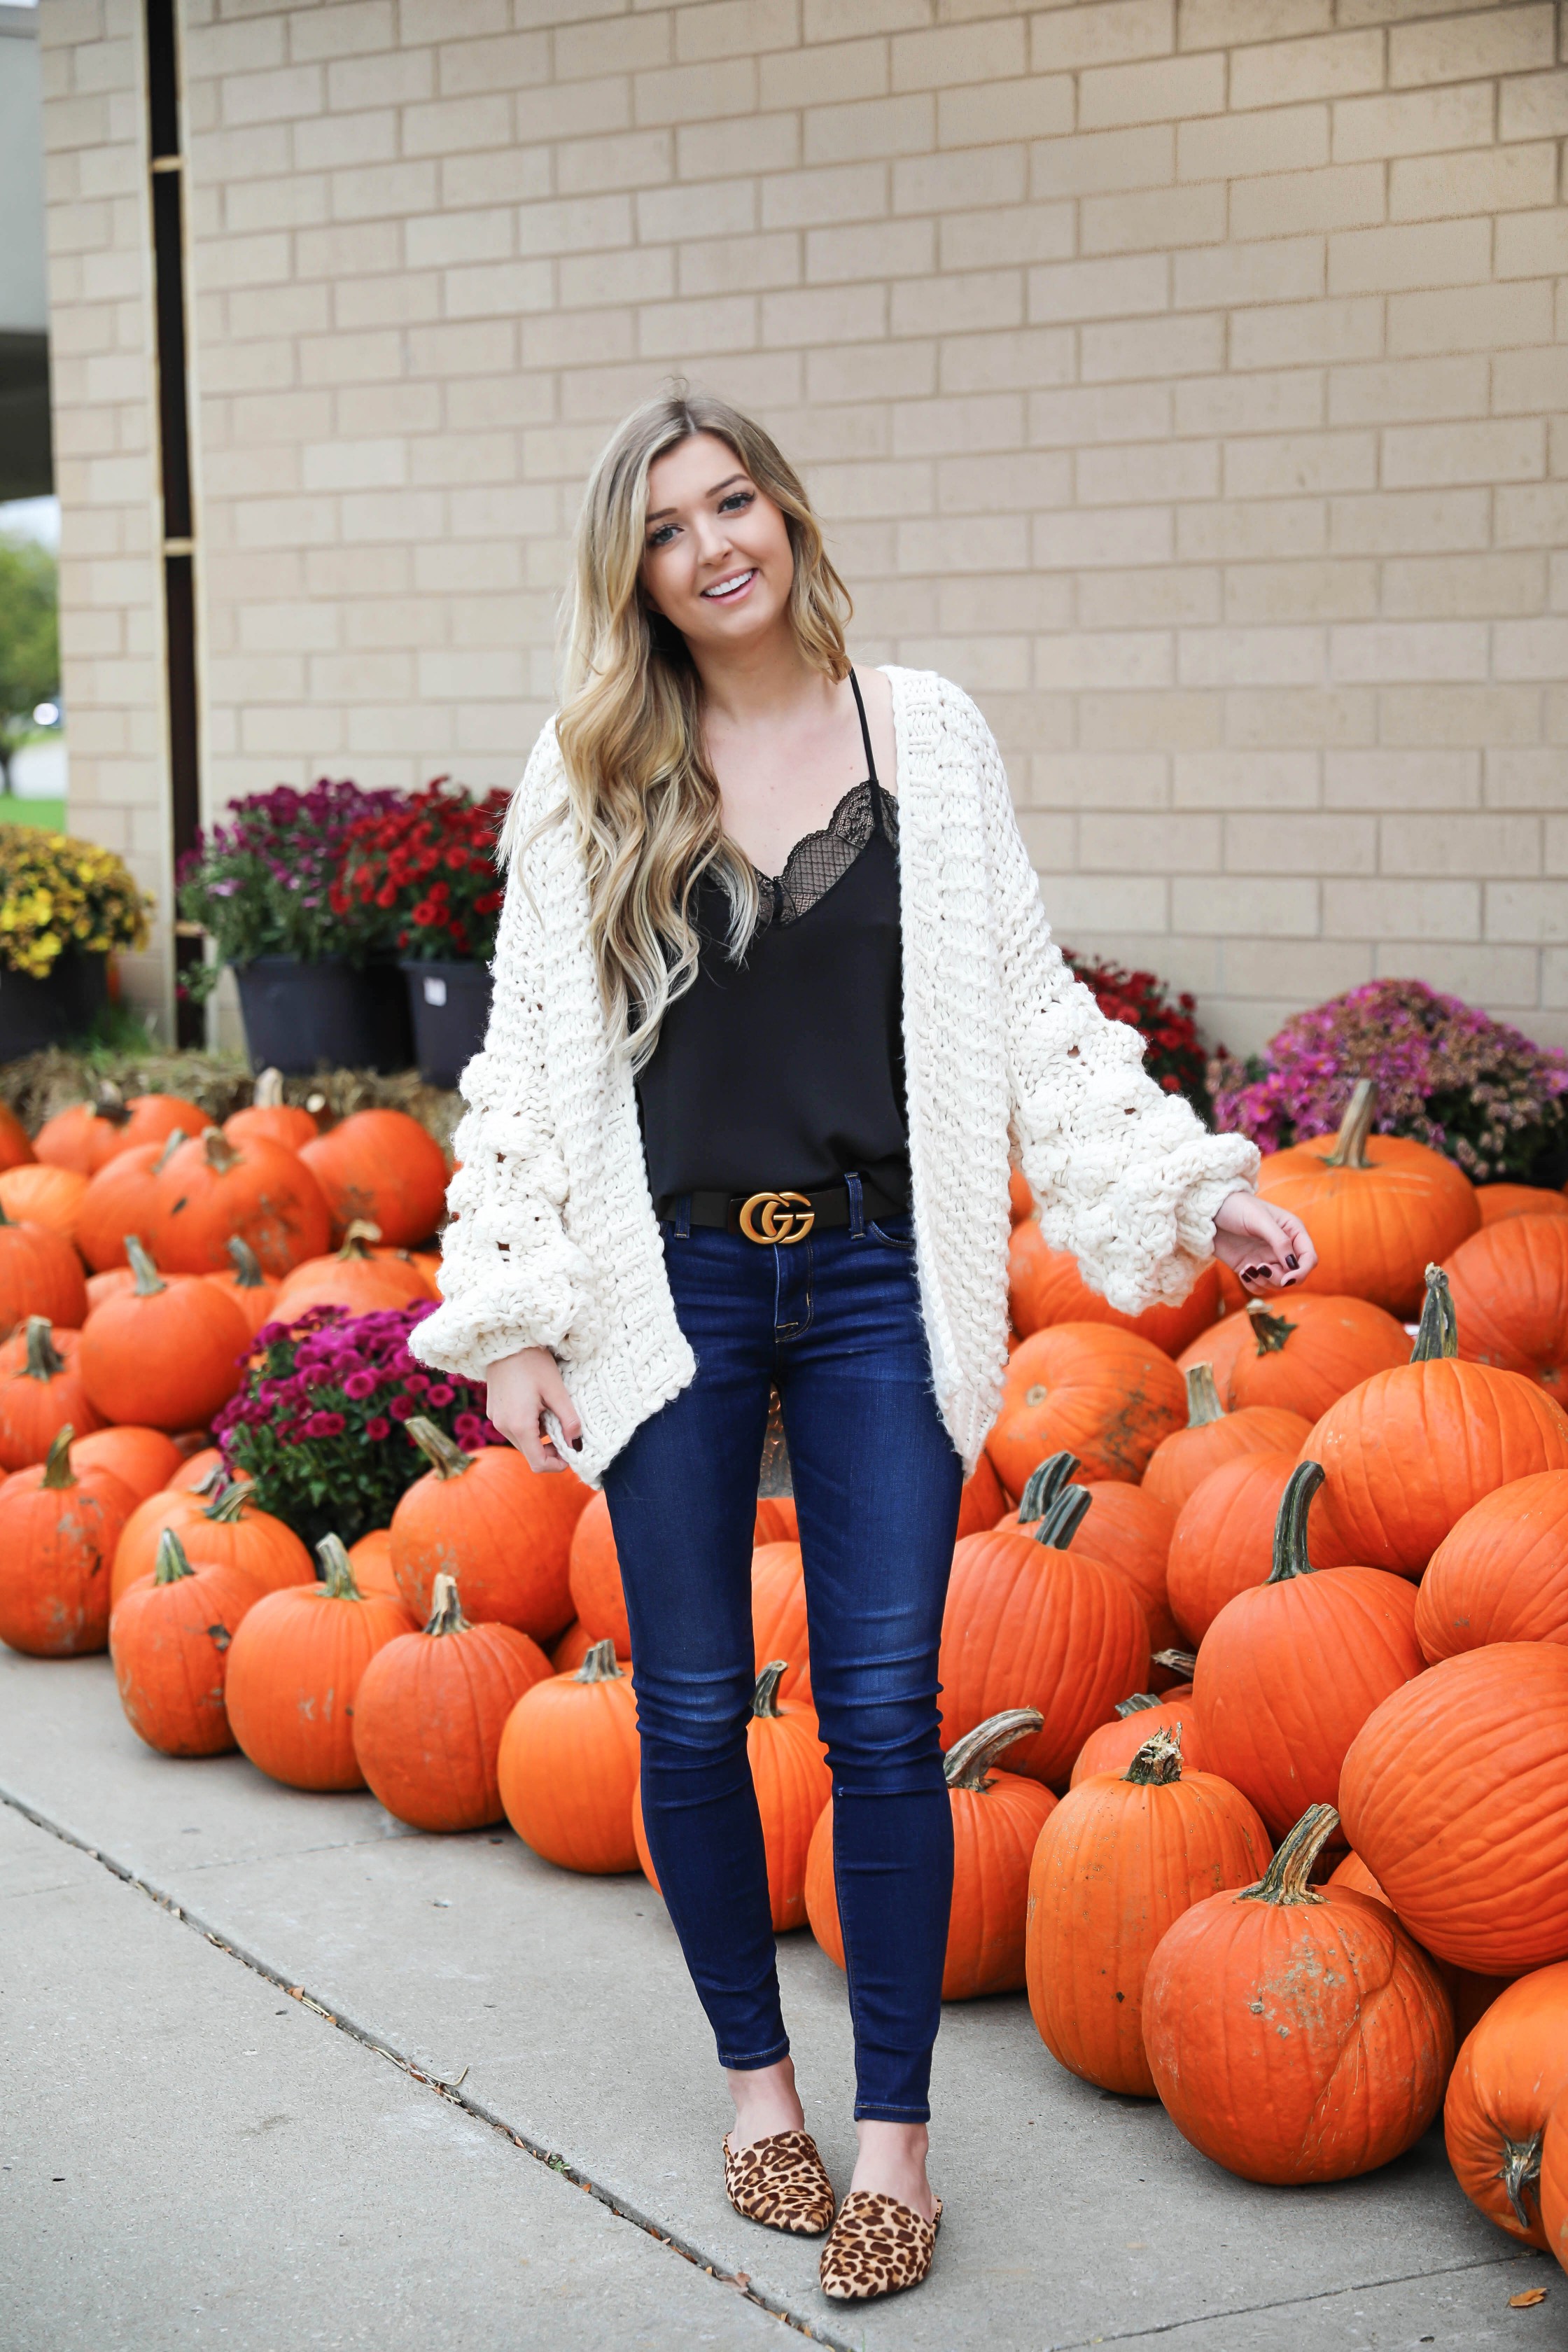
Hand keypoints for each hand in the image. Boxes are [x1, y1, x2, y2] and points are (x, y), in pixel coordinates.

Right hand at [483, 1344, 581, 1472]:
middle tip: (566, 1431)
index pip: (538, 1463)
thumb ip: (569, 1420)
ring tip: (551, 1412)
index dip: (557, 1465)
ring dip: (540, 1436)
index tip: (572, 1452)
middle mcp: (503, 1427)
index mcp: (520, 1425)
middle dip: (550, 1449)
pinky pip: (514, 1428)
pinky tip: (537, 1405)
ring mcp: (496, 1419)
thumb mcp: (556, 1391)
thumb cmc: (533, 1362)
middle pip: (530, 1453)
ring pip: (522, 1441)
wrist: (505, 1341)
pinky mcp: (494, 1411)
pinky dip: (528, 1426)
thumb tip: (578, 1444)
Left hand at [1212, 1191, 1315, 1296]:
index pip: (1309, 1258)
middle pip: (1294, 1275)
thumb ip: (1279, 1241)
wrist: (1209, 1212)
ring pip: (1277, 1283)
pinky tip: (1243, 1271)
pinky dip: (1252, 1284)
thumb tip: (1294, 1265)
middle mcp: (1284, 1248)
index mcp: (1293, 1231)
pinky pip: (1260, 1286)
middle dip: (1280, 1278)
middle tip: (1261, 1268)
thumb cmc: (1237, 1207)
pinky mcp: (1251, 1267)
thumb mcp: (1259, 1220)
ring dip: (1264, 1281)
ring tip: (1248, 1268)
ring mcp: (1267, 1259)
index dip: (1302, 1271)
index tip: (1287, 1279)